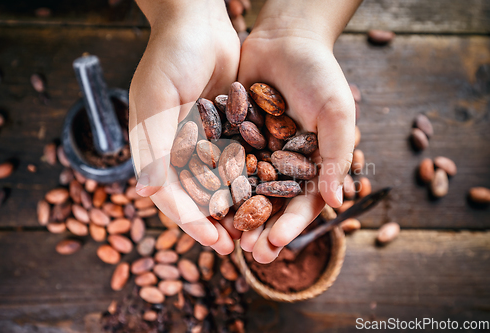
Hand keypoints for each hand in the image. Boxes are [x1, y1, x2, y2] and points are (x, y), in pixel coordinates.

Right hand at [129, 0, 240, 253]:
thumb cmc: (171, 55)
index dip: (191, 221)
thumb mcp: (157, 98)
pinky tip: (265, 196)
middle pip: (195, 196)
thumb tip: (146, 194)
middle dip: (214, 222)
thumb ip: (153, 145)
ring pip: (217, 184)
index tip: (214, 241)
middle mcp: (177, 149)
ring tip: (253, 230)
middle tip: (236, 246)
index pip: (171, 195)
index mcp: (154, 148)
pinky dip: (247, 181)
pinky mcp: (225, 129)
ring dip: (233, 208)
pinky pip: (235, 161)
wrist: (199, 23)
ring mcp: (202, 141)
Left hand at [238, 12, 356, 262]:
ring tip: (227, 238)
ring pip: (247, 191)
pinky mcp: (235, 137)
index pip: (304, 202)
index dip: (292, 225)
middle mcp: (285, 163)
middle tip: (250, 253)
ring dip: (238, 216)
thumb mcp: (337, 113)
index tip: (276, 243)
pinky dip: (218, 184)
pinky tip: (206, 201)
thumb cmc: (320, 74)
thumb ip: (337, 155)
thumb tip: (340, 201)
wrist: (286, 39)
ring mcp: (259, 152)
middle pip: (274, 205)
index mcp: (314, 164)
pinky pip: (225, 165)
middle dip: (262, 229)